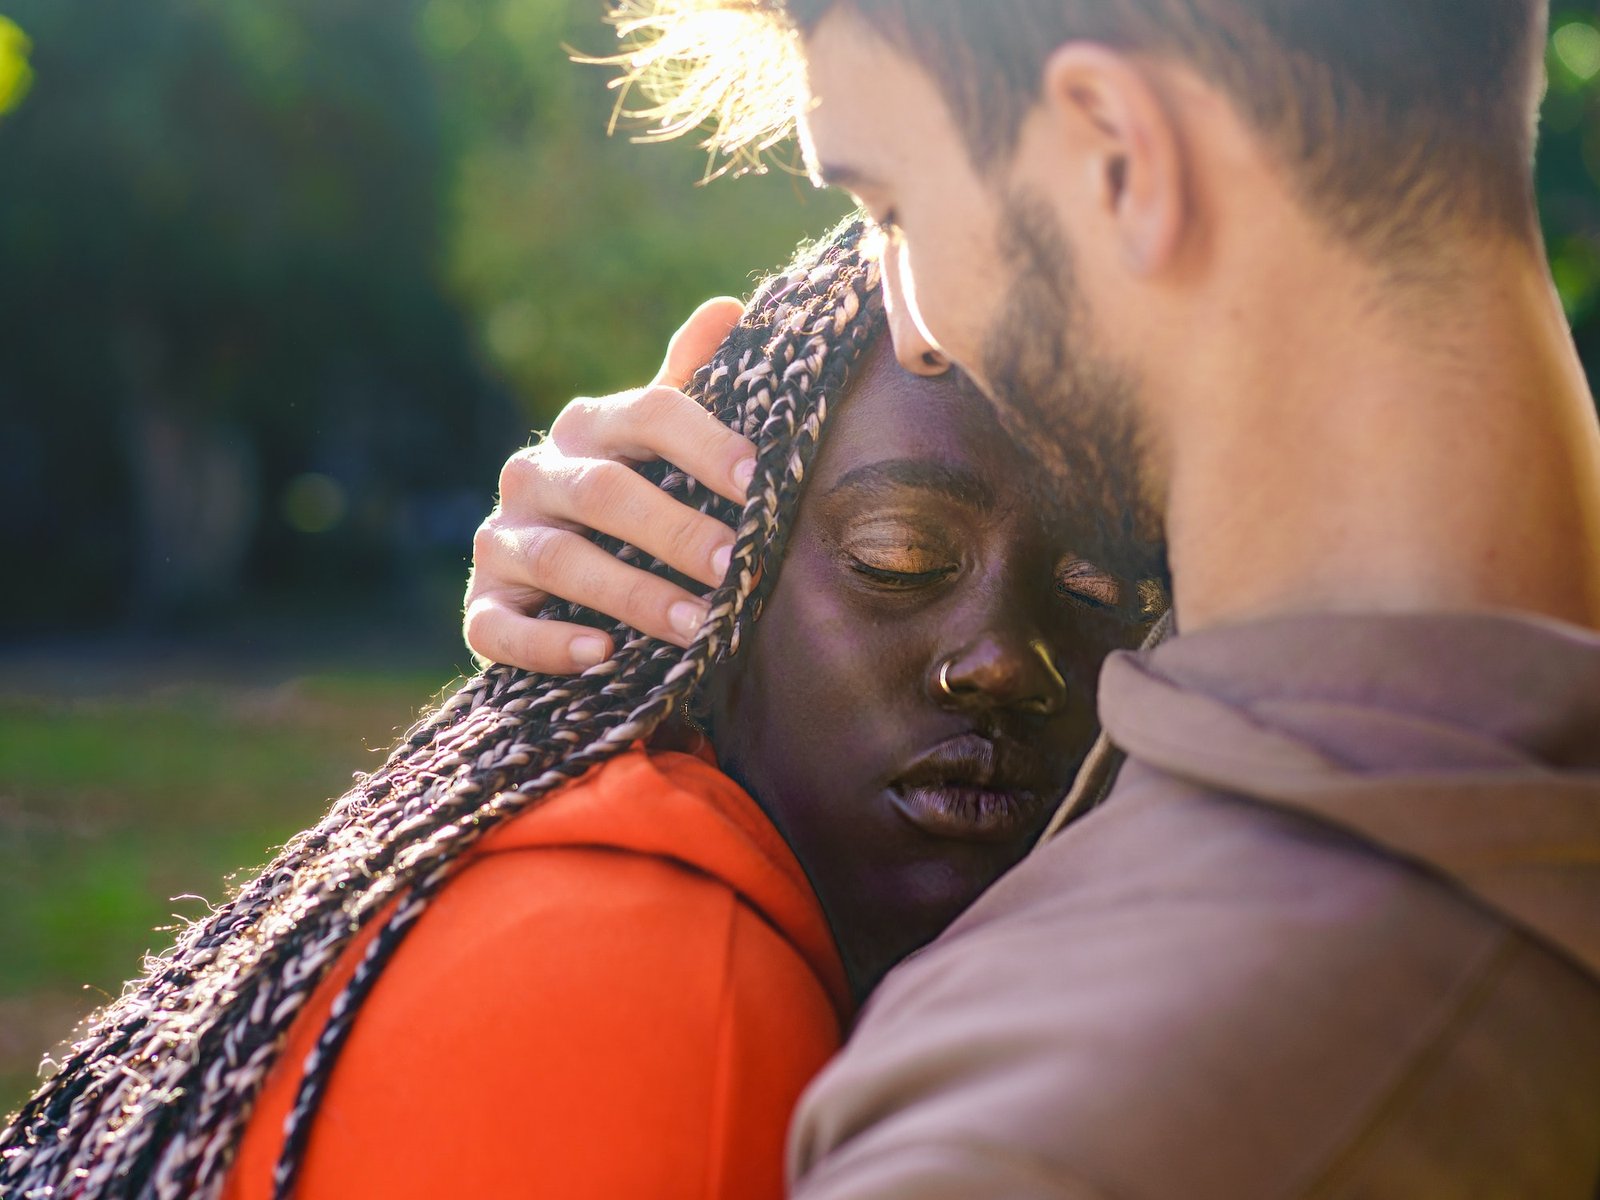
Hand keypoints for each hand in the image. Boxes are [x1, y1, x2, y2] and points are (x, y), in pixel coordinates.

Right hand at [463, 297, 754, 672]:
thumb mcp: (661, 448)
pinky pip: (500, 627)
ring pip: (559, 560)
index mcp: (587, 426)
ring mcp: (500, 541)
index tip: (761, 482)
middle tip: (737, 567)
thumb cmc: (636, 509)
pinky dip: (548, 644)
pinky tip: (601, 655)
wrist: (564, 587)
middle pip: (604, 491)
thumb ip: (690, 385)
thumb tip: (729, 308)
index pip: (648, 412)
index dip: (705, 443)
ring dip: (631, 595)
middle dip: (675, 530)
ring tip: (695, 627)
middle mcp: (534, 474)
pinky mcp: (480, 607)